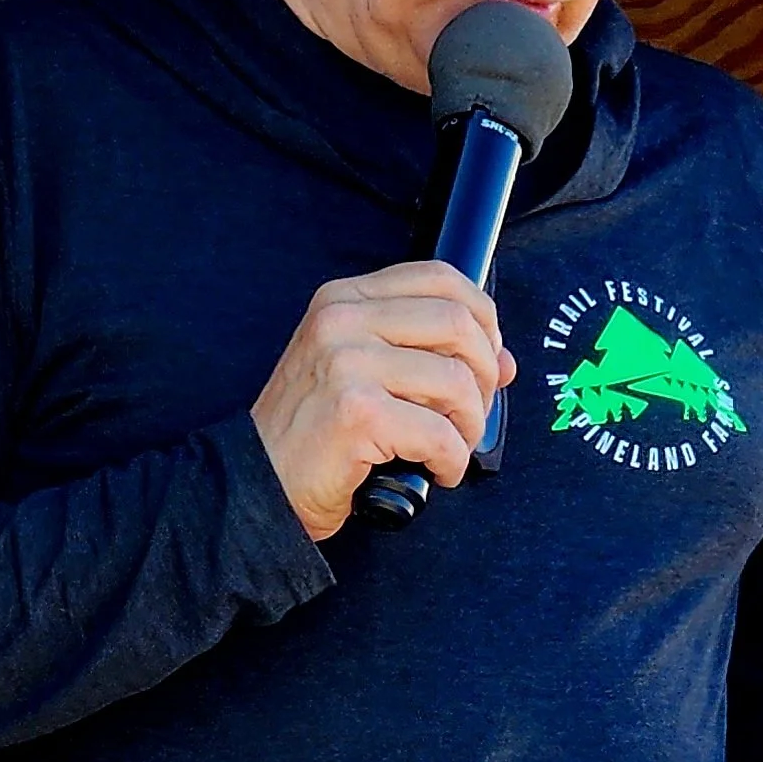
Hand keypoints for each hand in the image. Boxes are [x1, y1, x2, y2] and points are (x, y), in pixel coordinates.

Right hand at [252, 261, 513, 541]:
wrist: (258, 483)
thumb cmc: (313, 433)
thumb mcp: (363, 372)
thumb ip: (427, 354)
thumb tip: (504, 360)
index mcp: (345, 300)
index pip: (440, 278)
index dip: (482, 317)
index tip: (486, 357)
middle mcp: (342, 320)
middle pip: (459, 324)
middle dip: (484, 376)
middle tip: (472, 414)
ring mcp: (347, 363)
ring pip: (457, 380)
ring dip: (469, 426)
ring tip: (451, 448)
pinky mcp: (356, 412)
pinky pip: (440, 433)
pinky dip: (451, 461)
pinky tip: (437, 471)